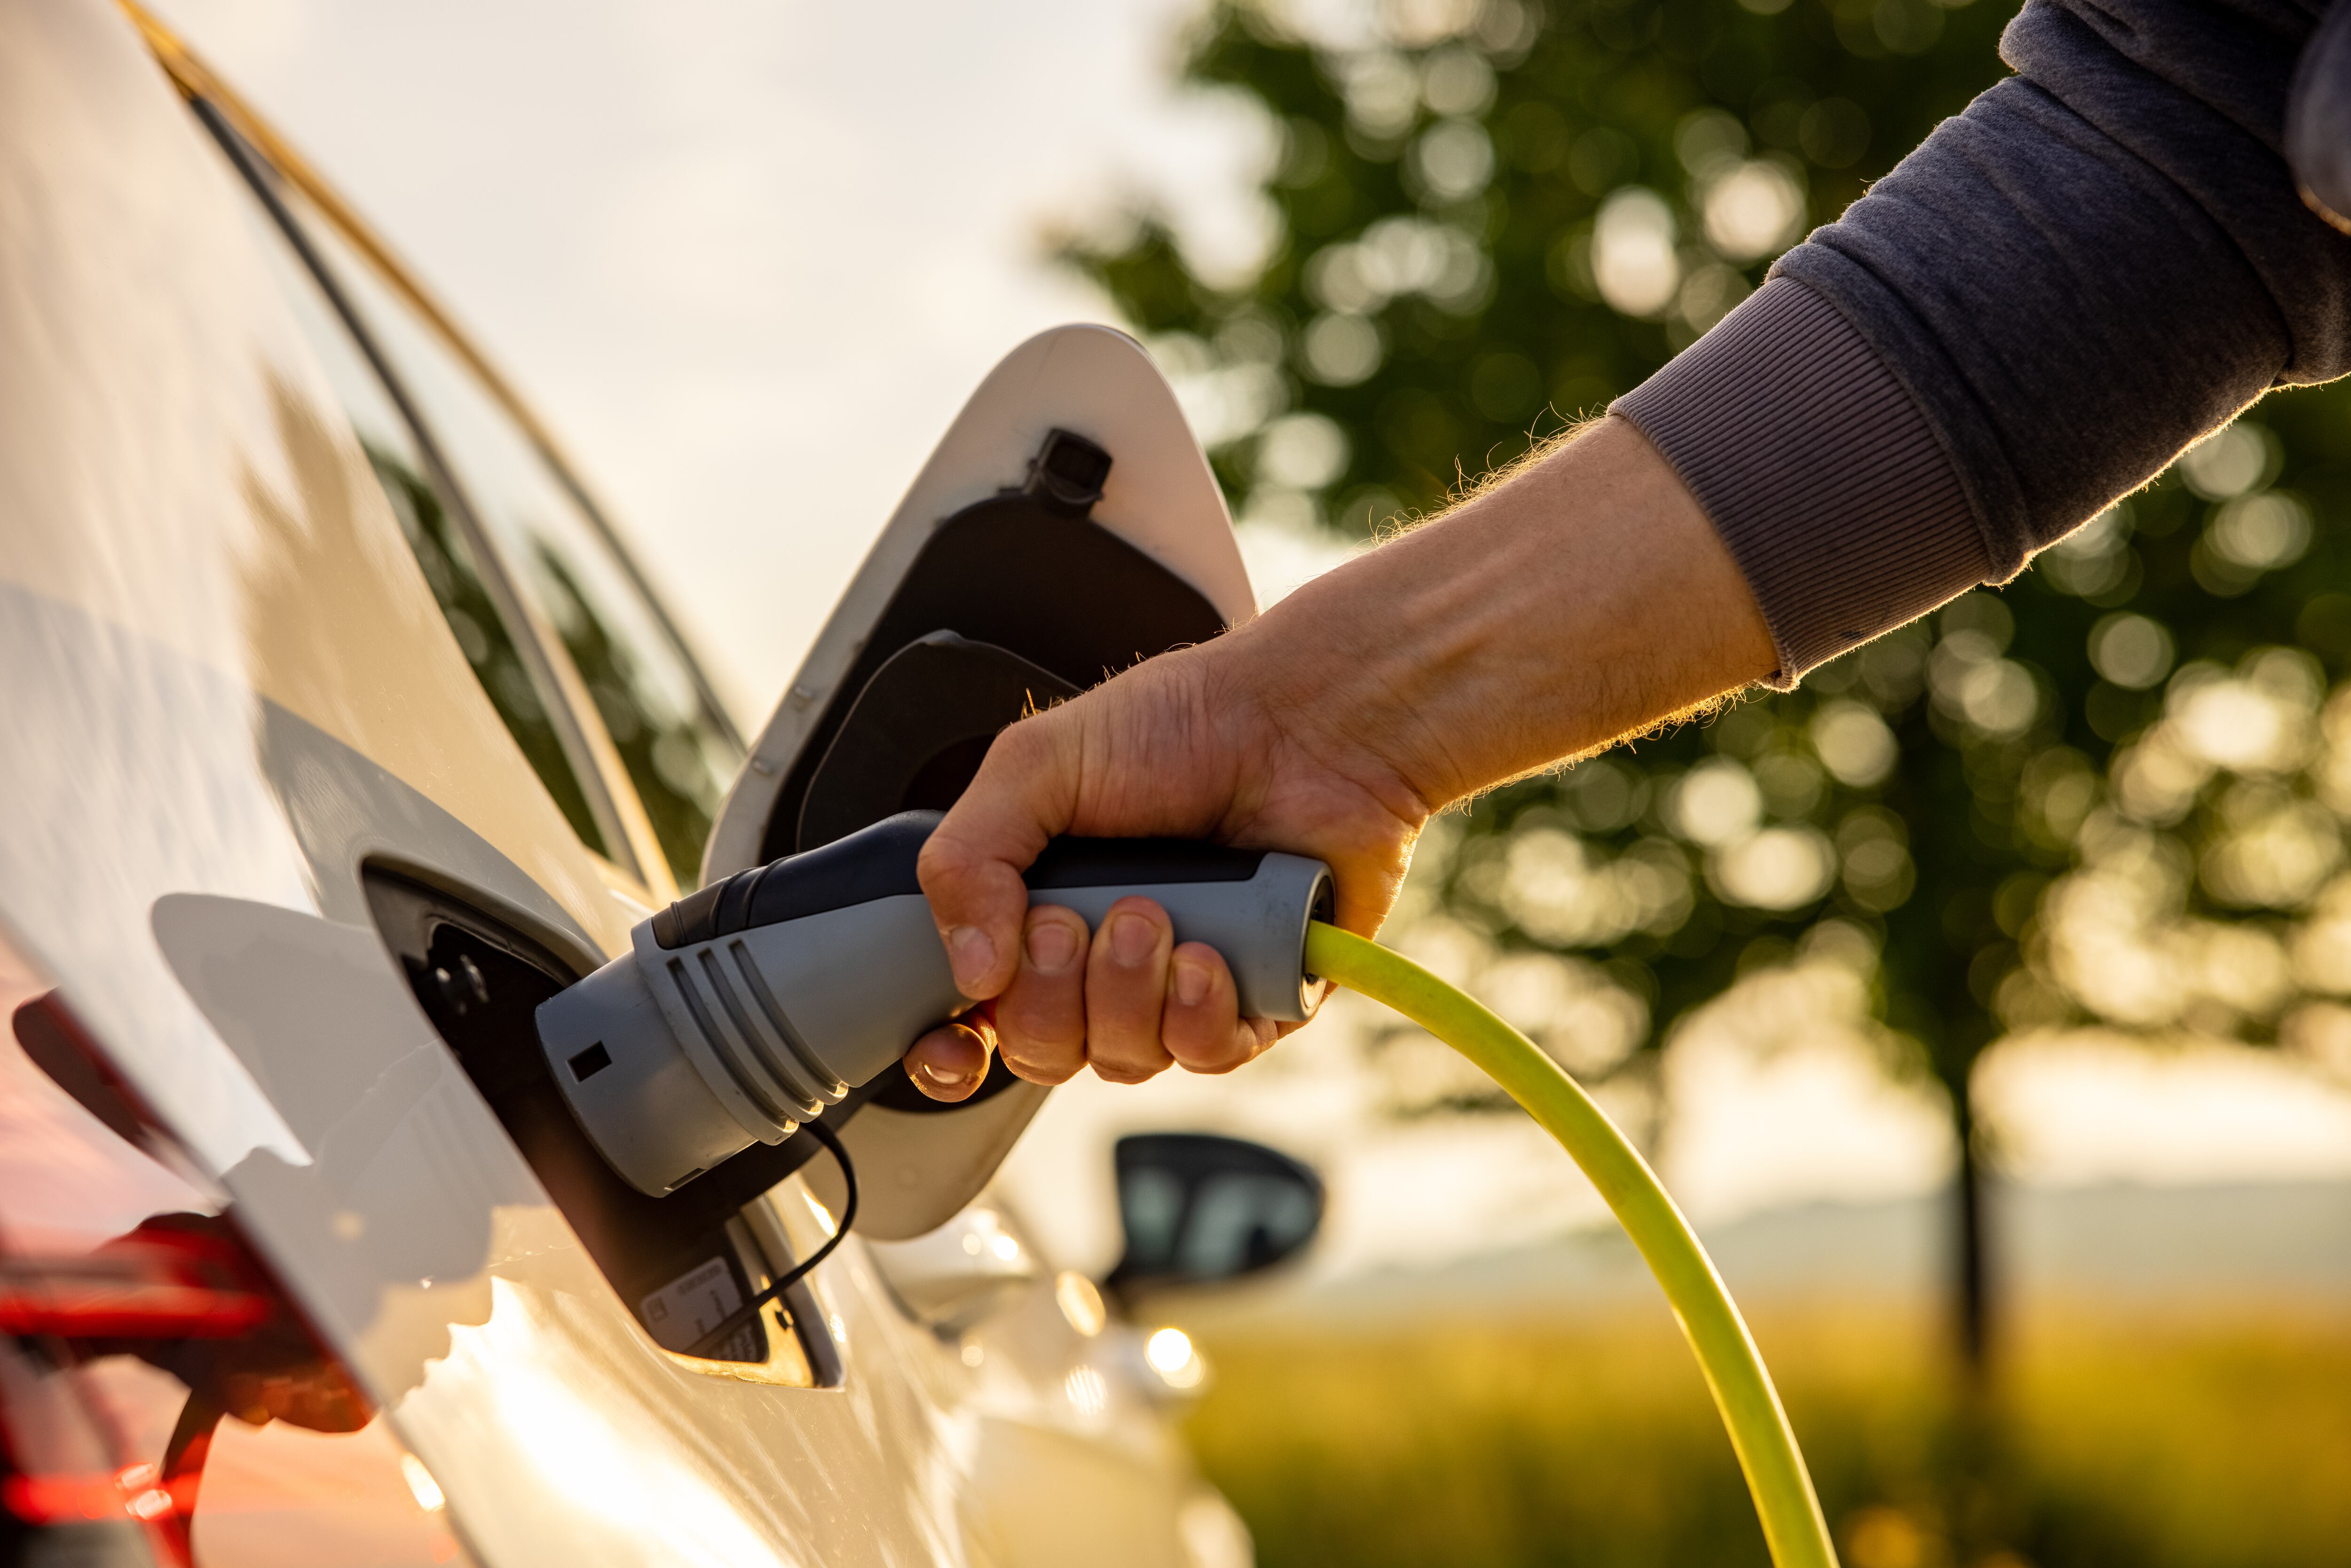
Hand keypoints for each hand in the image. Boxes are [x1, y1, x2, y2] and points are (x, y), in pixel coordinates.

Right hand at [903, 636, 1429, 1098]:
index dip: (955, 1050)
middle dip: (1047, 997)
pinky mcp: (1257, 1000)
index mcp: (1039, 908)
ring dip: (1124, 994)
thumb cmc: (1181, 724)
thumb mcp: (1036, 765)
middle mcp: (1104, 959)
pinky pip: (1205, 1056)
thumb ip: (968, 858)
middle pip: (1042, 1050)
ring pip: (1123, 1060)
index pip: (977, 1018)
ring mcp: (1180, 986)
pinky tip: (1207, 955)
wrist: (1304, 721)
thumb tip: (969, 972)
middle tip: (1071, 922)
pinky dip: (1196, 1015)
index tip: (953, 1044)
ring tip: (1153, 914)